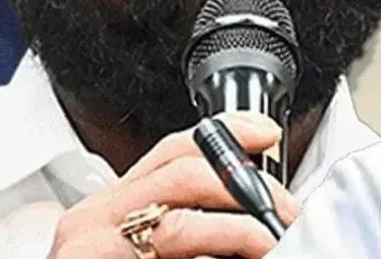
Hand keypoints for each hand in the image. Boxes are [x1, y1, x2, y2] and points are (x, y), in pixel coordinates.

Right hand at [48, 112, 298, 258]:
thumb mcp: (132, 244)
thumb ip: (177, 221)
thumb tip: (251, 210)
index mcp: (106, 207)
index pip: (171, 150)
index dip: (226, 133)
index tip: (266, 135)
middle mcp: (95, 224)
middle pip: (184, 178)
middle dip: (248, 190)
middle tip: (286, 214)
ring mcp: (95, 254)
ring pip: (181, 226)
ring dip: (241, 232)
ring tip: (270, 244)